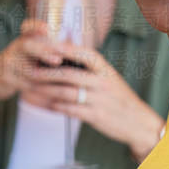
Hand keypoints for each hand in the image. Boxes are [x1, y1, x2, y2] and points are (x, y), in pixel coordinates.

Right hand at [0, 19, 64, 101]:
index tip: (47, 29)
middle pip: (26, 45)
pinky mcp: (5, 78)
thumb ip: (47, 50)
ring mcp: (7, 63)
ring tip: (63, 78)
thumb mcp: (31, 53)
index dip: (36, 26)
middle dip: (44, 52)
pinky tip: (52, 91)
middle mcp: (13, 48)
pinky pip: (25, 84)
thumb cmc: (20, 65)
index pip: (27, 27)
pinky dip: (40, 88)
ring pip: (28, 70)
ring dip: (46, 76)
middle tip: (59, 59)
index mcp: (22, 39)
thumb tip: (73, 52)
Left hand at [21, 43, 163, 160]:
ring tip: (32, 88)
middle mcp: (103, 82)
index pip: (83, 54)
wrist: (138, 123)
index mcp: (105, 70)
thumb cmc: (119, 98)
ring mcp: (99, 100)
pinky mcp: (96, 116)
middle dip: (47, 72)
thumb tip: (66, 53)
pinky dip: (56, 106)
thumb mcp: (109, 78)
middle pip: (69, 74)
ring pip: (67, 92)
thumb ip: (90, 68)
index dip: (63, 49)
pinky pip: (71, 110)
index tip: (45, 45)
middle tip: (30, 70)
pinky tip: (46, 104)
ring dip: (47, 90)